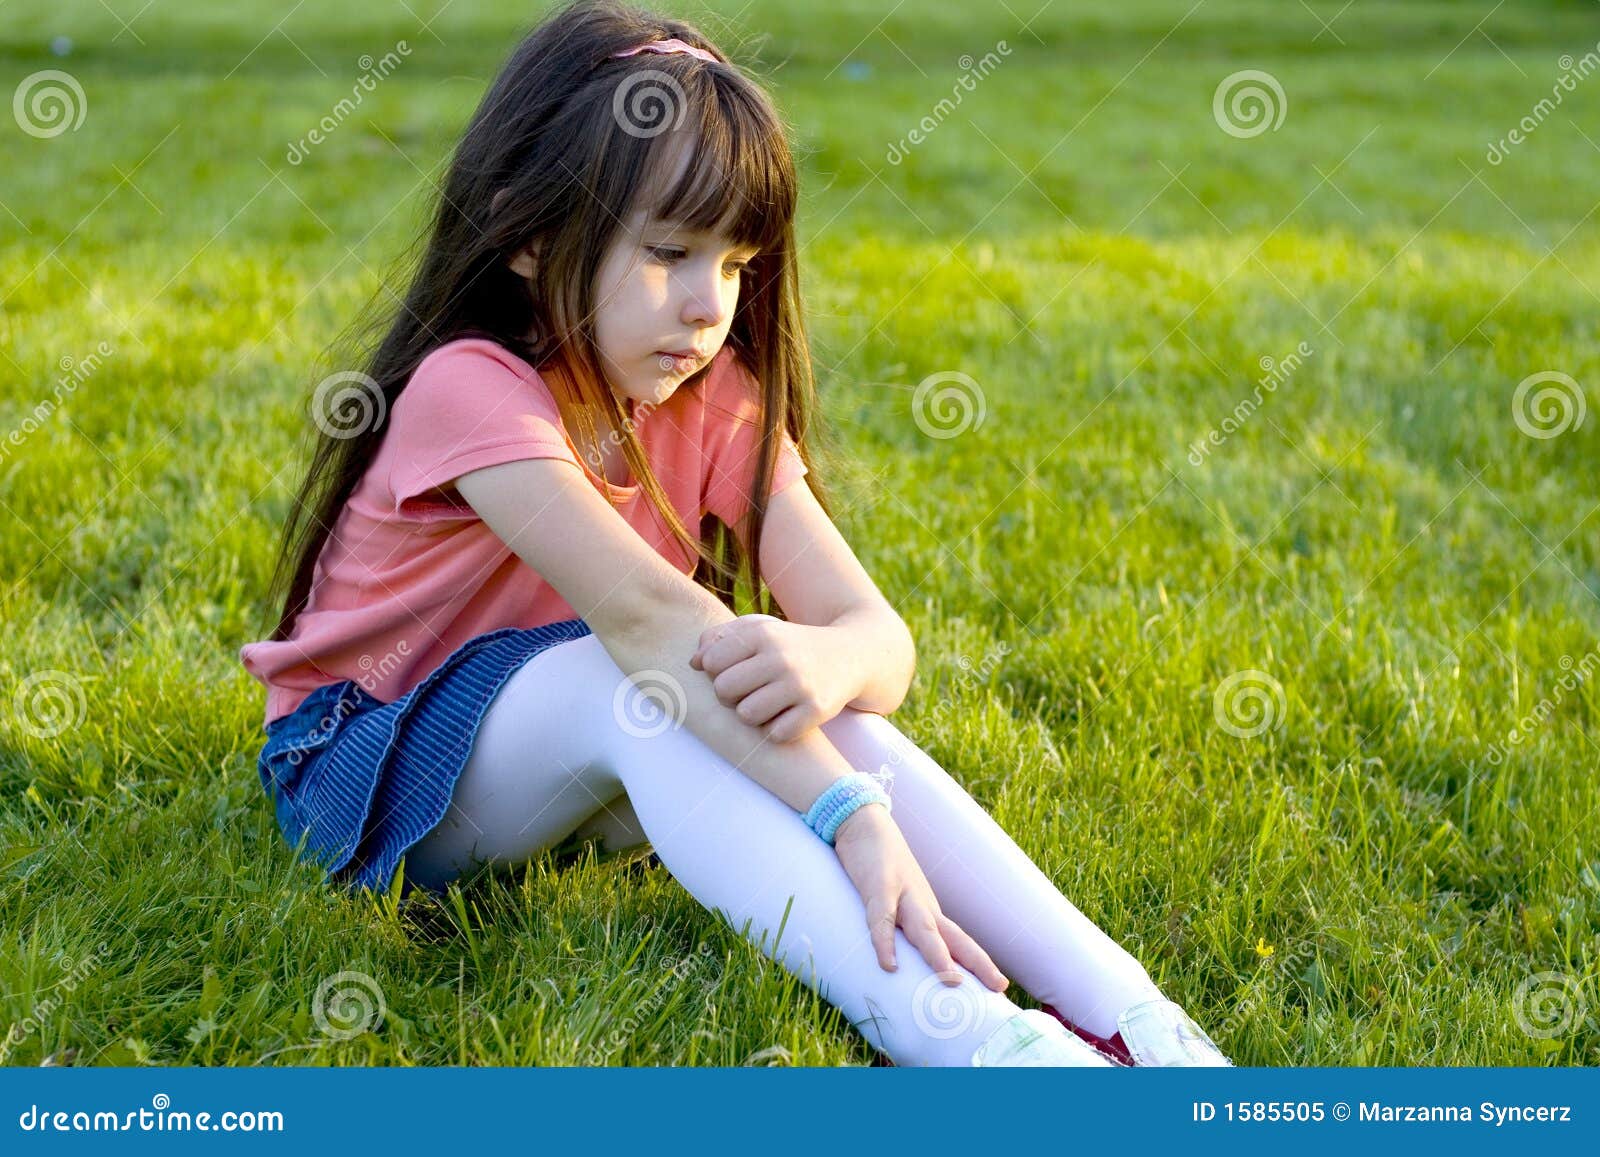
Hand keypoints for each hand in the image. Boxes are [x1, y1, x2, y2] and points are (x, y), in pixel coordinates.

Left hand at [689, 613, 854, 741]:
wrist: (851, 654)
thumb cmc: (791, 645)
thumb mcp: (759, 630)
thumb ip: (718, 639)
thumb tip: (694, 664)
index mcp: (762, 633)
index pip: (711, 662)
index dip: (715, 672)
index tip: (732, 670)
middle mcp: (781, 657)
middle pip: (724, 691)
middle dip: (729, 696)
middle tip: (746, 691)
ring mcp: (800, 685)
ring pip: (746, 715)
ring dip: (752, 715)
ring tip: (765, 704)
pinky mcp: (817, 710)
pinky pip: (775, 734)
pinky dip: (777, 729)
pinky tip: (786, 715)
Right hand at [829, 803, 1008, 991]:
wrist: (865, 822)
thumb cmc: (881, 866)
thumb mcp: (895, 900)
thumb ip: (902, 927)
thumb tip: (905, 962)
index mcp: (928, 910)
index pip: (959, 940)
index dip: (979, 962)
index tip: (1000, 984)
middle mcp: (922, 904)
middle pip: (952, 937)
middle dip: (976, 962)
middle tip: (998, 985)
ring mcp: (901, 894)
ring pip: (923, 929)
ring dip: (938, 954)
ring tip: (952, 981)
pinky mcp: (877, 886)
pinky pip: (880, 919)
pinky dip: (885, 942)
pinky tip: (889, 964)